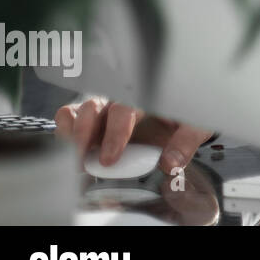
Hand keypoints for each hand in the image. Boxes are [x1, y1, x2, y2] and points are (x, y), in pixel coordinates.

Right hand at [54, 96, 214, 172]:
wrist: (182, 107)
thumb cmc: (186, 113)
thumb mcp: (195, 123)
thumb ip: (185, 141)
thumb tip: (170, 163)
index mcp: (147, 96)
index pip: (125, 108)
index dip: (116, 133)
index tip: (110, 158)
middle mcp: (122, 99)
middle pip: (94, 106)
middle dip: (85, 135)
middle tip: (84, 163)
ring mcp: (105, 106)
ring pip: (77, 110)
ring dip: (71, 135)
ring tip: (76, 161)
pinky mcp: (92, 117)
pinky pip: (69, 115)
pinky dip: (63, 131)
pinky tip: (69, 152)